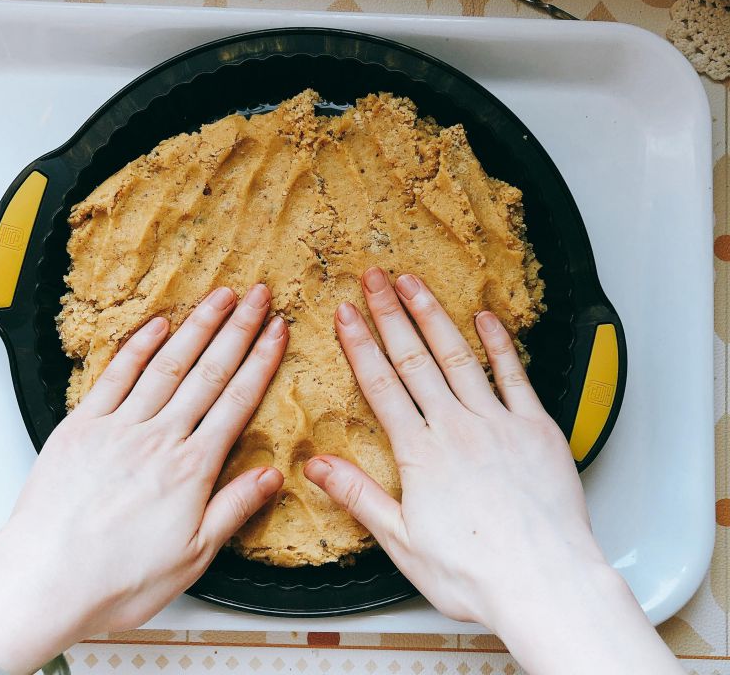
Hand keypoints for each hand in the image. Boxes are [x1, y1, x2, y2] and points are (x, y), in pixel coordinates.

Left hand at [0, 285, 286, 674]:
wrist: (43, 584)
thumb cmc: (116, 578)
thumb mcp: (193, 556)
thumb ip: (235, 508)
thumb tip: (272, 476)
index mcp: (191, 468)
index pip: (237, 400)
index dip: (261, 360)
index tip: (277, 330)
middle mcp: (159, 437)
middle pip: (209, 372)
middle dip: (238, 329)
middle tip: (257, 296)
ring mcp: (119, 427)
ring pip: (168, 365)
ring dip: (197, 326)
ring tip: (219, 297)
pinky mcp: (82, 426)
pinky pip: (115, 376)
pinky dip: (138, 347)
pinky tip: (157, 325)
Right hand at [305, 268, 682, 674]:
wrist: (545, 584)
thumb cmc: (476, 573)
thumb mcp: (402, 542)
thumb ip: (359, 496)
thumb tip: (317, 465)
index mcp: (421, 453)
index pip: (381, 385)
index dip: (361, 345)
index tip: (347, 314)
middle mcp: (456, 427)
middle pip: (414, 359)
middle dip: (390, 314)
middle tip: (374, 278)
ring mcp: (498, 422)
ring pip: (457, 357)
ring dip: (433, 316)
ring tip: (414, 284)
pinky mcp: (535, 428)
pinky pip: (513, 376)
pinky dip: (498, 345)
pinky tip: (486, 318)